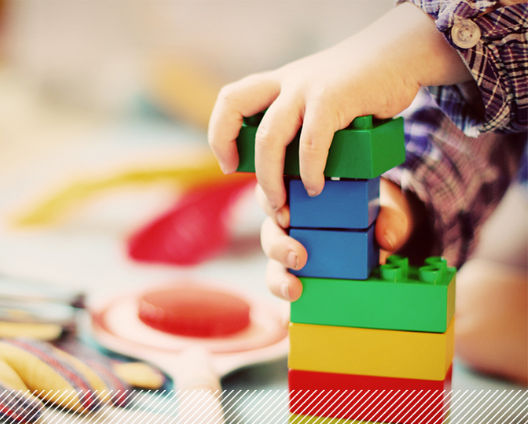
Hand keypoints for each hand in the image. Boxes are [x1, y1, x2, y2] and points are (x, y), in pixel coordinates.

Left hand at [208, 3, 470, 210]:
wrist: (400, 55)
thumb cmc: (361, 87)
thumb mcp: (318, 97)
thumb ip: (300, 122)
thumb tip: (287, 169)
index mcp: (278, 83)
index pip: (231, 100)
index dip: (220, 133)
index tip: (229, 164)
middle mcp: (286, 82)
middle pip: (235, 109)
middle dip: (232, 151)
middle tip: (256, 189)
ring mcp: (307, 88)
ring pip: (269, 137)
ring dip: (271, 177)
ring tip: (283, 203)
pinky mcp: (334, 98)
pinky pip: (311, 142)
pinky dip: (310, 170)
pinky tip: (316, 186)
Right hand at [258, 179, 412, 300]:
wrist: (385, 237)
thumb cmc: (378, 215)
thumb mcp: (388, 211)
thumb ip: (391, 219)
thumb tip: (386, 239)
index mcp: (304, 196)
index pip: (275, 193)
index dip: (271, 203)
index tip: (286, 217)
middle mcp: (292, 222)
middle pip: (269, 230)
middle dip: (277, 245)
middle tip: (298, 257)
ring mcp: (292, 250)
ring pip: (272, 260)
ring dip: (277, 276)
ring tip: (293, 288)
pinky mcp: (297, 275)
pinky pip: (283, 283)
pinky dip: (283, 293)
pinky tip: (292, 302)